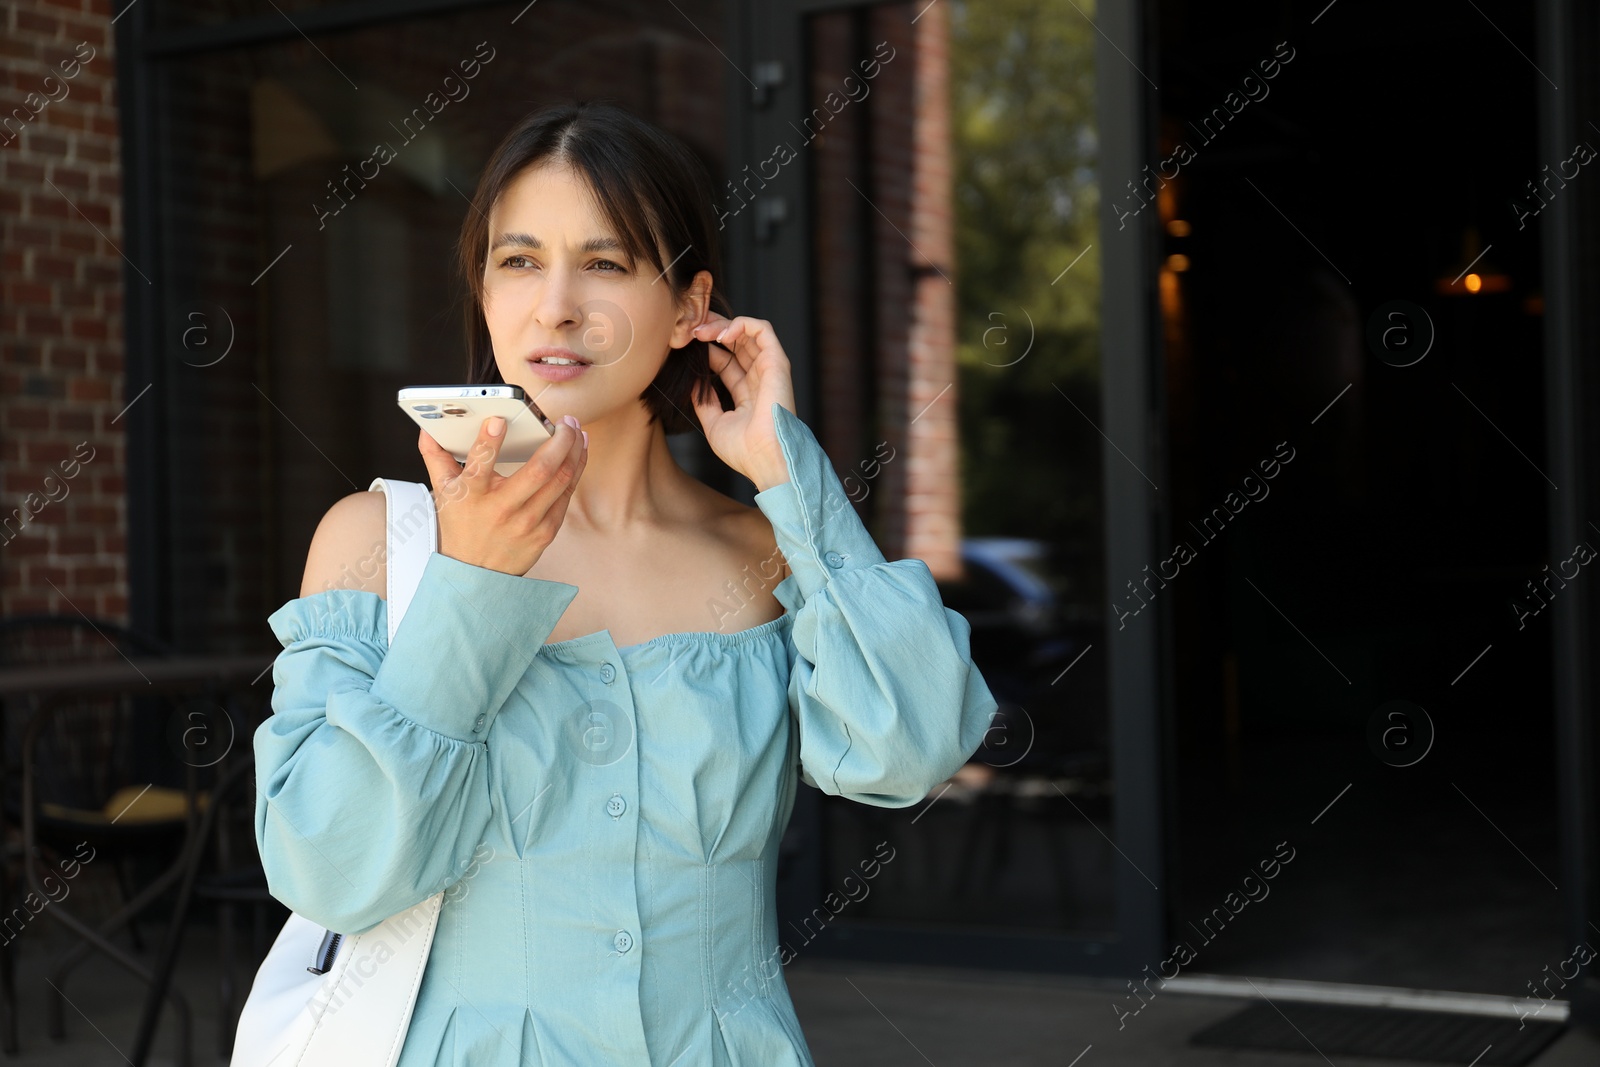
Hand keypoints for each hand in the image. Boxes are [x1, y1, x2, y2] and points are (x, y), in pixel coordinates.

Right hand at [417, 414, 588, 575]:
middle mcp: (502, 509)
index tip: (499, 419)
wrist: (475, 575)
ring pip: (560, 480)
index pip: (480, 463)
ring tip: (577, 430)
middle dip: (559, 440)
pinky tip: (579, 454)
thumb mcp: (444, 493)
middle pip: (539, 470)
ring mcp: (527, 523)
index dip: (489, 440)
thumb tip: (427, 428)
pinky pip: (566, 495)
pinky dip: (576, 470)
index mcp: (472, 495)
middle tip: (565, 420)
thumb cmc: (461, 528)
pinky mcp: (545, 532)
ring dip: (574, 451)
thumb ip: (436, 457)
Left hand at [689, 314, 795, 490]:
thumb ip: (704, 402)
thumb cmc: (744, 450)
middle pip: (736, 342)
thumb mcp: (714, 424)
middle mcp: (759, 378)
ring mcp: (769, 369)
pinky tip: (720, 335)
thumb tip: (693, 384)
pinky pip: (762, 330)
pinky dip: (741, 324)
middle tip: (690, 328)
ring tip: (700, 331)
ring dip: (722, 325)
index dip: (707, 349)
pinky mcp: (776, 362)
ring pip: (747, 332)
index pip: (726, 361)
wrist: (764, 458)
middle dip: (712, 330)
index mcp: (747, 393)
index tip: (685, 345)